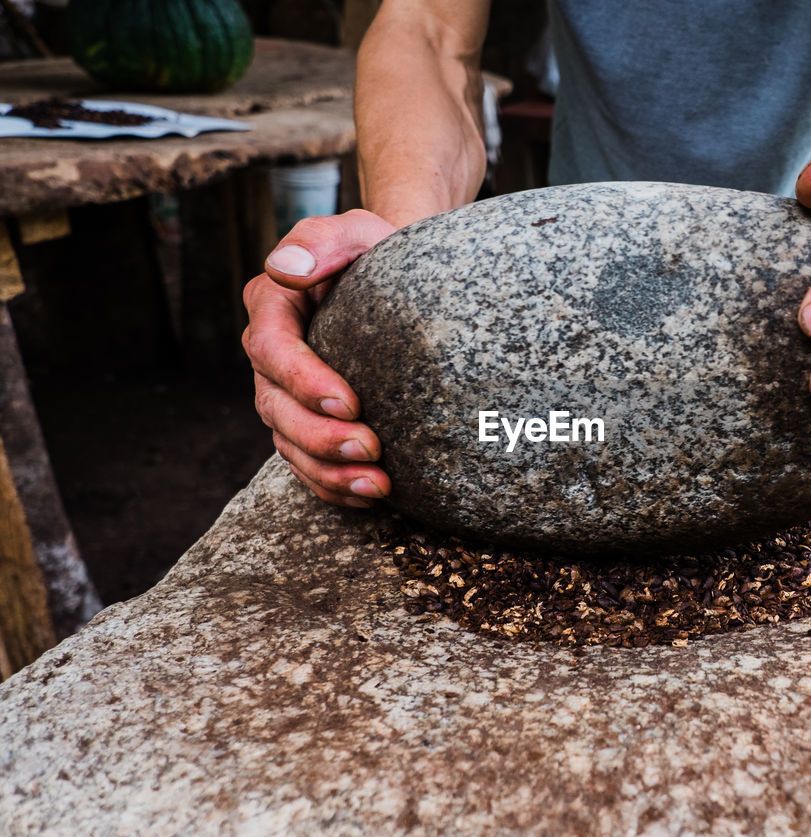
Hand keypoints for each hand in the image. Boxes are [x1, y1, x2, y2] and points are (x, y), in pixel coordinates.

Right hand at [242, 210, 396, 505]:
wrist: (401, 278)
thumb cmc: (378, 251)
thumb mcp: (356, 230)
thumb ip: (322, 239)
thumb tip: (284, 266)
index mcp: (274, 307)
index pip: (273, 351)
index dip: (304, 381)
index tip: (351, 402)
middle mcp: (272, 355)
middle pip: (276, 408)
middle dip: (320, 437)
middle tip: (369, 451)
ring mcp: (287, 393)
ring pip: (290, 445)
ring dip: (329, 472)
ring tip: (378, 486)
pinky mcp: (310, 420)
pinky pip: (309, 464)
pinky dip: (333, 487)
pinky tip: (370, 496)